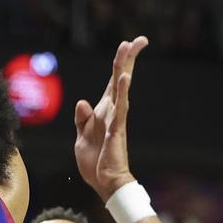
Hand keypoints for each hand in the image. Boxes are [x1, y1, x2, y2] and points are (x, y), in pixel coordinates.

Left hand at [74, 37, 147, 201]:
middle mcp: (112, 110)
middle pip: (119, 78)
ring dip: (124, 67)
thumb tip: (82, 101)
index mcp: (103, 110)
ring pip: (121, 88)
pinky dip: (121, 92)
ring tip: (129, 48)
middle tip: (140, 39)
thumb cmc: (95, 160)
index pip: (112, 81)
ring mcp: (116, 118)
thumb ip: (82, 118)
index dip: (120, 63)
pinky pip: (119, 108)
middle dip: (128, 58)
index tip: (129, 44)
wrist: (104, 182)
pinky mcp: (115, 129)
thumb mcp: (81, 136)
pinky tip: (124, 78)